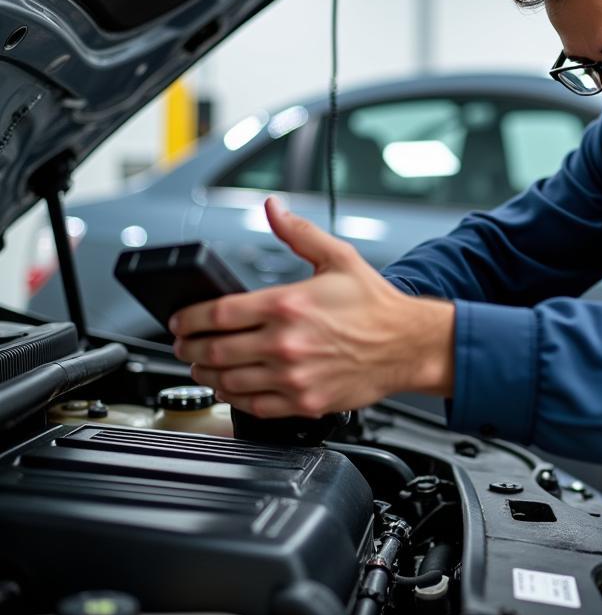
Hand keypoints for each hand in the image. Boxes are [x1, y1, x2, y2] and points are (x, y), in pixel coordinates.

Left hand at [171, 197, 454, 417]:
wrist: (408, 345)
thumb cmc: (376, 305)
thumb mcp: (338, 257)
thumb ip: (298, 233)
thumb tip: (273, 208)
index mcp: (287, 305)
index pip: (217, 314)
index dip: (188, 318)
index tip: (180, 320)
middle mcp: (285, 342)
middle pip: (214, 350)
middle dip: (189, 347)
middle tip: (183, 345)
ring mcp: (293, 376)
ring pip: (228, 380)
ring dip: (206, 373)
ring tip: (202, 365)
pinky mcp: (304, 402)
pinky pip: (253, 405)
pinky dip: (233, 397)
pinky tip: (231, 388)